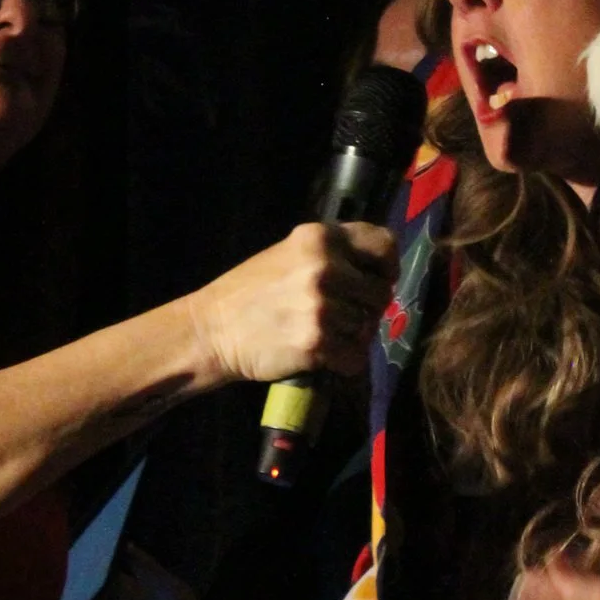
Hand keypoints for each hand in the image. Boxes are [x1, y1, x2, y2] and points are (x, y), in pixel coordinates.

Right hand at [188, 222, 396, 387]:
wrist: (212, 330)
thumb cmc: (252, 292)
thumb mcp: (291, 253)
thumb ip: (333, 254)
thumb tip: (379, 270)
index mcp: (319, 237)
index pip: (383, 244)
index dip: (387, 267)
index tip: (377, 280)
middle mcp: (324, 266)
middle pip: (380, 293)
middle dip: (367, 309)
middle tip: (342, 317)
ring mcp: (321, 304)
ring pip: (367, 327)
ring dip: (351, 337)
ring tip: (322, 334)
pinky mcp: (316, 341)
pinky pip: (355, 357)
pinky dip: (342, 362)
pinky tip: (320, 355)